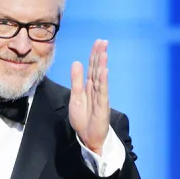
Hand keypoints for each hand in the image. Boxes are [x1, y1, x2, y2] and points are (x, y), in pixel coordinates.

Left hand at [69, 39, 109, 153]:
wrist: (88, 137)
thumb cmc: (83, 118)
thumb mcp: (75, 97)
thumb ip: (76, 81)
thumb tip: (77, 63)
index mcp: (89, 87)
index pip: (92, 68)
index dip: (94, 55)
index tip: (97, 42)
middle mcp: (96, 89)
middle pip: (98, 69)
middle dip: (100, 55)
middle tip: (103, 41)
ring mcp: (100, 97)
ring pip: (100, 78)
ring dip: (102, 65)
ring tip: (104, 52)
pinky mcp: (102, 106)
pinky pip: (102, 92)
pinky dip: (103, 81)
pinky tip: (104, 71)